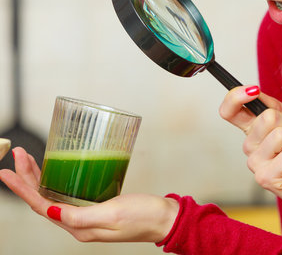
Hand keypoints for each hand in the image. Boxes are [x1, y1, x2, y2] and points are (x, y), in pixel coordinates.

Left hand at [0, 147, 178, 242]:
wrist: (166, 219)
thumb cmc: (145, 216)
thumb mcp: (113, 214)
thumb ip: (81, 216)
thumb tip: (51, 212)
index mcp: (80, 227)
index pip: (42, 206)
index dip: (23, 188)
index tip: (8, 171)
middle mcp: (79, 224)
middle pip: (44, 200)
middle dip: (28, 178)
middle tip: (18, 155)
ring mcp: (88, 216)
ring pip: (54, 196)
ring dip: (39, 178)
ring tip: (29, 160)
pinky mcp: (97, 208)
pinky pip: (69, 195)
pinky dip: (58, 181)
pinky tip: (57, 172)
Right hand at [220, 86, 281, 214]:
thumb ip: (274, 106)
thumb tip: (255, 91)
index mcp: (254, 130)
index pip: (230, 111)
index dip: (235, 97)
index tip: (252, 90)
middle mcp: (250, 147)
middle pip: (266, 117)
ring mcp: (255, 164)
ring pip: (279, 135)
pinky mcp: (265, 178)